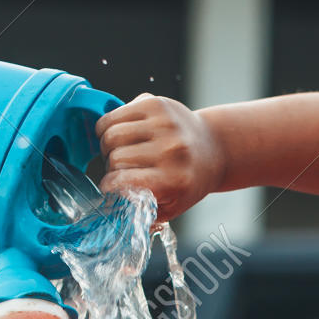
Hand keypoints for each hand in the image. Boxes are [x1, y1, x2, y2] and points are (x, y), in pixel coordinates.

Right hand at [96, 94, 225, 222]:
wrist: (212, 147)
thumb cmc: (188, 180)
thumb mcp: (172, 207)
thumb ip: (144, 214)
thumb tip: (115, 213)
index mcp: (173, 179)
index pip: (122, 181)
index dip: (109, 187)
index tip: (109, 189)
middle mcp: (170, 150)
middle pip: (114, 158)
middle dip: (110, 168)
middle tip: (118, 170)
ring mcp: (163, 124)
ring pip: (110, 135)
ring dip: (107, 147)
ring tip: (117, 152)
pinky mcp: (155, 104)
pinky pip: (114, 115)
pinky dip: (108, 126)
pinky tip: (118, 135)